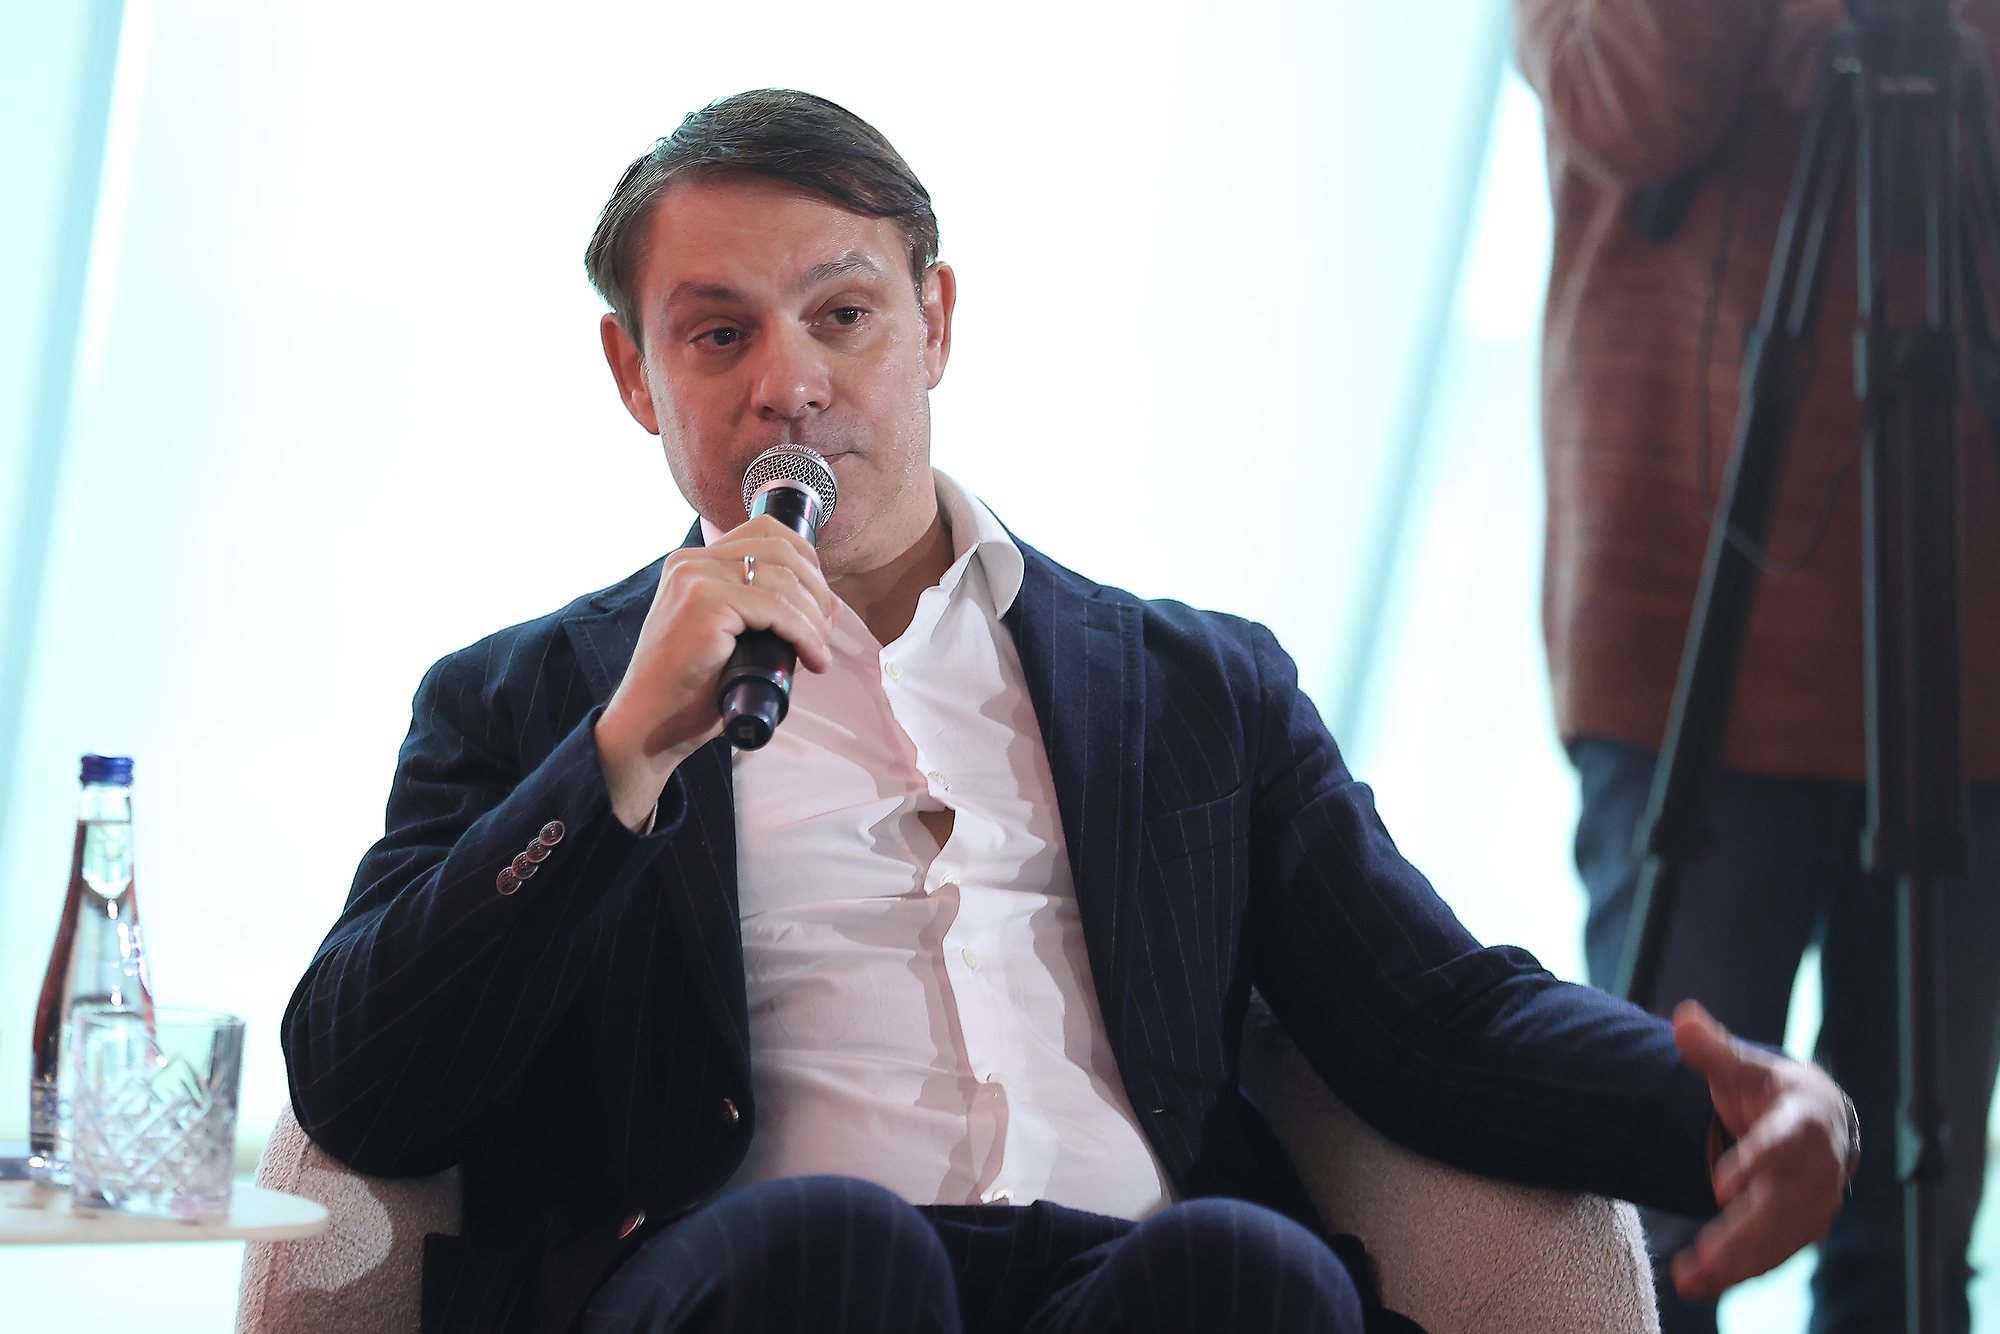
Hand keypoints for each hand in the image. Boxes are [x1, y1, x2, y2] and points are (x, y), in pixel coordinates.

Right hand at [594, 516, 834, 829]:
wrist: (650, 724)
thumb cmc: (692, 691)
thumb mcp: (738, 641)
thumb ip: (775, 617)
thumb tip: (834, 606)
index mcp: (695, 563)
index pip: (765, 532)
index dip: (806, 560)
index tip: (820, 601)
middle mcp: (692, 562)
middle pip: (780, 549)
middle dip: (817, 589)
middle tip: (825, 631)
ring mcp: (696, 580)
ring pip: (783, 580)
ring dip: (814, 618)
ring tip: (819, 651)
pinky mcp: (704, 605)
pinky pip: (775, 609)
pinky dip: (804, 634)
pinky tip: (813, 659)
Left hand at [1670, 999, 1856, 1300]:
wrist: (1822, 1116)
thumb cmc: (1771, 1088)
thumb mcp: (1745, 1065)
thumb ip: (1713, 1049)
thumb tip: (1683, 1018)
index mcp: (1807, 1122)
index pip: (1785, 1144)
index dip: (1756, 1164)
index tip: (1721, 1187)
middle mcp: (1820, 1169)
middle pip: (1781, 1204)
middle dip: (1743, 1232)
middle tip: (1704, 1254)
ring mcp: (1816, 1203)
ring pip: (1780, 1238)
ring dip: (1739, 1261)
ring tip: (1693, 1277)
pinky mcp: (1803, 1227)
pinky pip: (1775, 1254)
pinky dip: (1742, 1272)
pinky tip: (1701, 1283)